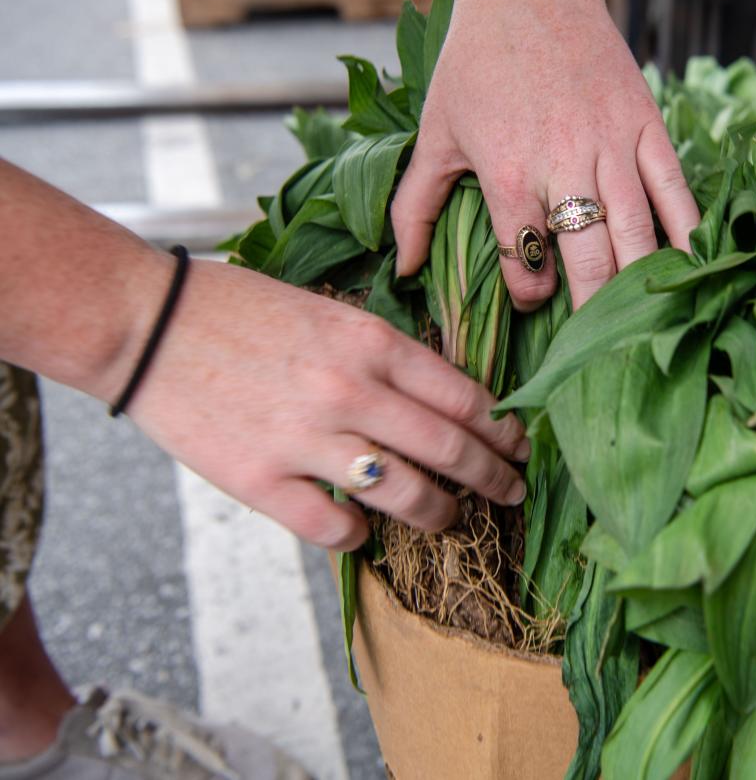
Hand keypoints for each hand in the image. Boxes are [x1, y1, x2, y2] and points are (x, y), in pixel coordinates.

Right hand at [126, 258, 528, 550]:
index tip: (519, 447)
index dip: (503, 430)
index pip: (464, 397)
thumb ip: (382, 353)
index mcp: (369, 341)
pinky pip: (334, 528)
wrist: (144, 321)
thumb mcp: (326, 310)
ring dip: (442, 514)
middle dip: (494, 478)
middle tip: (513, 493)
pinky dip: (359, 538)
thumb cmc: (238, 308)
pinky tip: (363, 532)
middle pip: (451, 449)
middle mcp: (349, 390)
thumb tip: (437, 399)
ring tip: (453, 520)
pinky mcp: (258, 480)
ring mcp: (305, 439)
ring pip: (406, 496)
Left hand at [391, 0, 700, 309]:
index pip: (524, 259)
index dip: (528, 293)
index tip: (532, 300)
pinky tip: (691, 269)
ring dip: (638, 286)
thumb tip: (401, 269)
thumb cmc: (477, 61)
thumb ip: (415, 206)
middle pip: (590, 261)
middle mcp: (564, 165)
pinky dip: (687, 234)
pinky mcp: (645, 126)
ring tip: (638, 323)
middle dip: (591, 311)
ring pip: (637, 235)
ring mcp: (612, 146)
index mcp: (508, 172)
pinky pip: (675, 191)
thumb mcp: (434, 133)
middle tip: (592, 342)